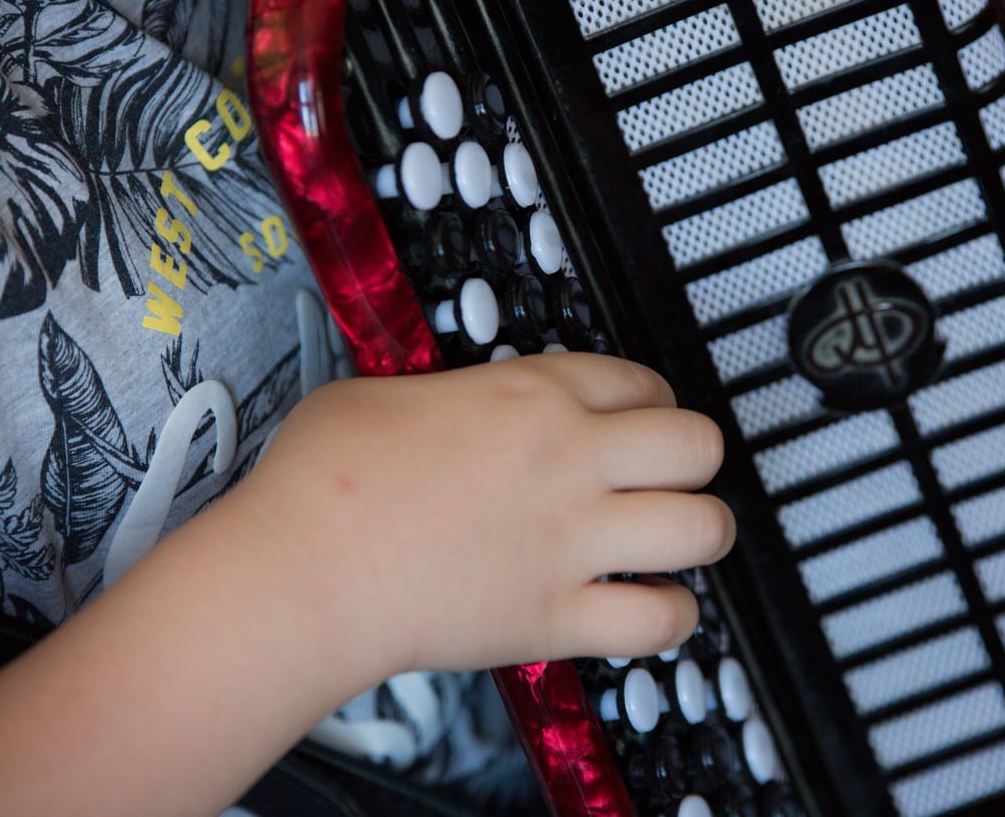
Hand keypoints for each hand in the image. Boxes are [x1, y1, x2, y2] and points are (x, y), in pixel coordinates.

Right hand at [235, 352, 732, 675]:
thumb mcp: (386, 392)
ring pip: (702, 528)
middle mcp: (570, 462)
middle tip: (670, 475)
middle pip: (698, 445)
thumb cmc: (323, 480)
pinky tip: (653, 606)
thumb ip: (451, 395)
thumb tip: (456, 410)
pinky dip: (670, 616)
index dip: (654, 401)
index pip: (642, 382)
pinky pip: (659, 621)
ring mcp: (572, 542)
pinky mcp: (556, 618)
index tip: (643, 419)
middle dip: (694, 458)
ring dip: (699, 532)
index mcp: (534, 397)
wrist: (302, 569)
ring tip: (677, 540)